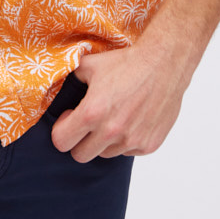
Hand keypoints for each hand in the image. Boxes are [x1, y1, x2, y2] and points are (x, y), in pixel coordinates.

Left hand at [50, 41, 188, 161]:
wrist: (164, 64)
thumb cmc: (127, 63)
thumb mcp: (90, 65)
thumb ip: (69, 79)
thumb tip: (56, 89)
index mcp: (92, 112)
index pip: (61, 142)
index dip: (62, 130)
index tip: (70, 118)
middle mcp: (111, 132)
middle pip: (80, 155)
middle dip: (79, 140)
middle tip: (88, 122)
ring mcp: (131, 141)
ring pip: (104, 154)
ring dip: (104, 141)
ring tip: (113, 116)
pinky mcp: (148, 145)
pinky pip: (127, 151)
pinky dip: (125, 140)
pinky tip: (131, 118)